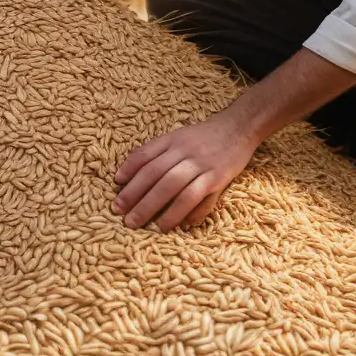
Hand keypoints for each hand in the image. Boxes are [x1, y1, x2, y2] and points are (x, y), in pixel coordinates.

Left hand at [113, 111, 257, 231]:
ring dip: (160, 210)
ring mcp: (203, 165)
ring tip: (146, 227)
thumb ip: (155, 151)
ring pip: (177, 189)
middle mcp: (186, 151)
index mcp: (173, 140)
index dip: (129, 171)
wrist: (238, 127)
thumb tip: (126, 173)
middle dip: (138, 198)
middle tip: (123, 216)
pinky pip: (201, 199)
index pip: (146, 156)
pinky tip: (178, 226)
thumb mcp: (177, 136)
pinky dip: (188, 214)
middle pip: (157, 176)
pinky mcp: (219, 178)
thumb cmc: (203, 136)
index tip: (116, 187)